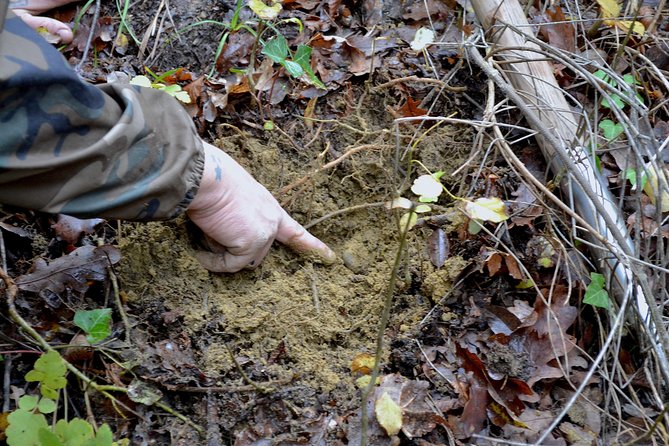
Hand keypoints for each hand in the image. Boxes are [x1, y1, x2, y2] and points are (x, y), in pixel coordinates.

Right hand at [187, 142, 335, 271]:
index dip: (311, 245)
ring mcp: (264, 233)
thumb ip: (239, 216)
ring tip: (207, 230)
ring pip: (242, 260)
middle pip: (257, 252)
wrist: (207, 176)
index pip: (294, 231)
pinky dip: (213, 262)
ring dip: (222, 252)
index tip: (330, 257)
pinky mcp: (250, 244)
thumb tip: (225, 234)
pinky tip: (201, 252)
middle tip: (214, 230)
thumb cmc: (212, 180)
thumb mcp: (232, 197)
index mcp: (269, 207)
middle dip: (234, 249)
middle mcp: (272, 221)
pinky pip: (230, 265)